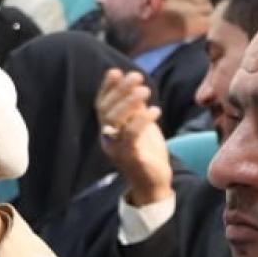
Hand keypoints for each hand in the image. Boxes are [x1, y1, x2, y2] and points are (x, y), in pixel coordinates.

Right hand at [95, 69, 171, 204]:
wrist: (153, 185)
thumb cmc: (146, 153)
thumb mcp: (139, 126)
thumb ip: (134, 108)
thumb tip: (133, 84)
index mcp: (108, 130)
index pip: (101, 105)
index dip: (106, 88)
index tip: (116, 71)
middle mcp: (108, 139)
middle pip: (107, 110)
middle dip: (120, 90)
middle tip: (137, 77)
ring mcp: (118, 150)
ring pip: (115, 121)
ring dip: (129, 102)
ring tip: (145, 90)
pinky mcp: (131, 158)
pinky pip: (132, 136)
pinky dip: (142, 120)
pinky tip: (156, 111)